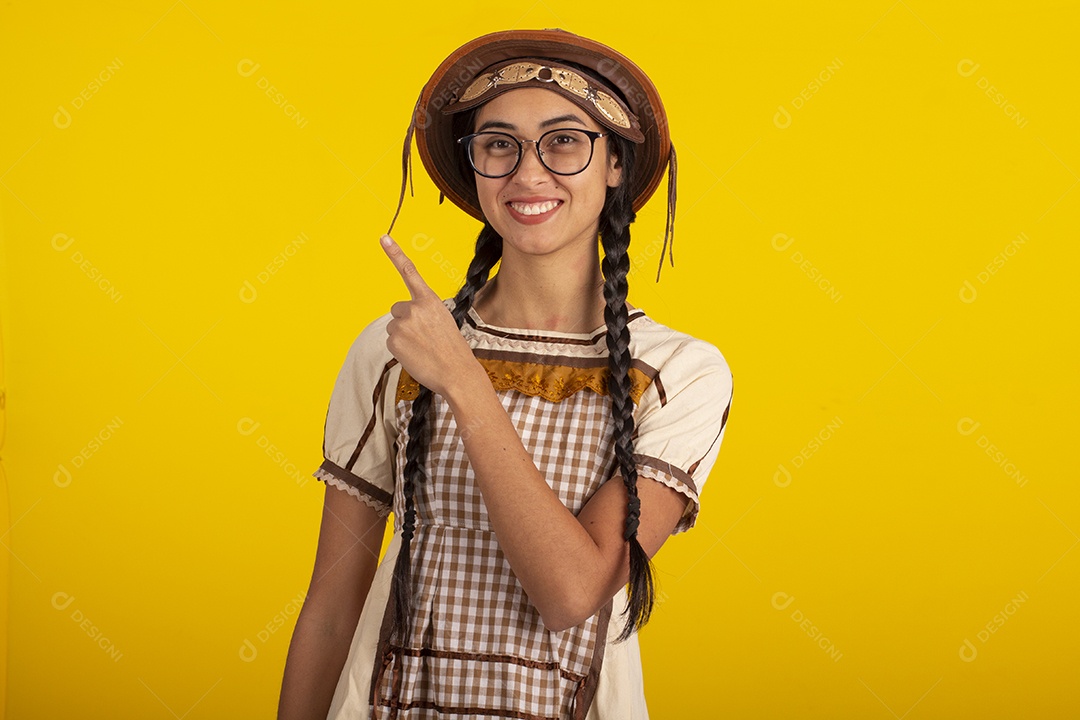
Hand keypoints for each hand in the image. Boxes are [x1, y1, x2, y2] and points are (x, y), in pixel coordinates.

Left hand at [379, 234, 474, 395]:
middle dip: (405, 321)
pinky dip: (401, 350)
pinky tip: (416, 356)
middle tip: (423, 337)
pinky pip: (391, 343)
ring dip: (403, 337)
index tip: (383, 238)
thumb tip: (405, 319)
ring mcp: (402, 324)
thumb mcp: (444, 322)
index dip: (395, 253)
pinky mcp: (393, 341)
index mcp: (429, 300)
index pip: (409, 272)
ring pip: (394, 328)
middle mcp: (414, 308)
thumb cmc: (453, 350)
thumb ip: (424, 313)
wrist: (457, 373)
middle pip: (397, 310)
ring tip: (422, 348)